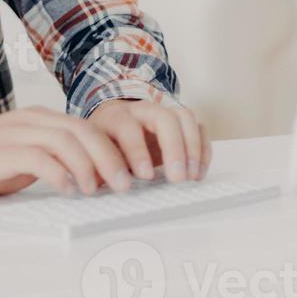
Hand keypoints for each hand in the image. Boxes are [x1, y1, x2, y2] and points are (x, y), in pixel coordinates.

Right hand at [0, 105, 150, 198]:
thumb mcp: (22, 156)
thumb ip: (51, 158)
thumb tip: (90, 177)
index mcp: (38, 119)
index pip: (85, 127)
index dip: (111, 150)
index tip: (127, 174)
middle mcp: (29, 120)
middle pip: (82, 131)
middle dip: (110, 157)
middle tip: (125, 184)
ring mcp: (14, 133)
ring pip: (65, 141)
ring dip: (89, 166)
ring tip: (99, 189)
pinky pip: (38, 157)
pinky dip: (59, 173)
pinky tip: (67, 190)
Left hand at [86, 98, 209, 182]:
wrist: (112, 128)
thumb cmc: (103, 146)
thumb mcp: (93, 155)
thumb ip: (97, 168)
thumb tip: (94, 187)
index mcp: (116, 117)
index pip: (127, 126)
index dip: (137, 150)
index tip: (145, 176)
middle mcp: (142, 110)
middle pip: (164, 117)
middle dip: (174, 148)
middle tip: (177, 178)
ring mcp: (164, 113)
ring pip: (185, 117)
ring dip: (192, 148)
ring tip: (191, 176)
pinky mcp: (180, 123)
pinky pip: (198, 128)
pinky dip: (202, 150)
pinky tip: (198, 173)